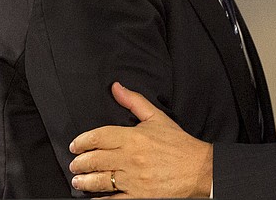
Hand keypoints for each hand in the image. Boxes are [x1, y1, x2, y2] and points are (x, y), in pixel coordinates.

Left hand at [69, 82, 212, 197]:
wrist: (200, 169)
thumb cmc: (179, 145)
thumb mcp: (158, 118)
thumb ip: (134, 101)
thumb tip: (116, 88)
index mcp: (134, 137)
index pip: (99, 137)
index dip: (82, 141)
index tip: (75, 146)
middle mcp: (131, 158)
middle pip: (94, 160)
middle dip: (80, 163)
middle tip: (75, 164)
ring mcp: (133, 180)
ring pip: (99, 181)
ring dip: (84, 181)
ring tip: (80, 180)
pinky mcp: (138, 197)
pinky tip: (94, 197)